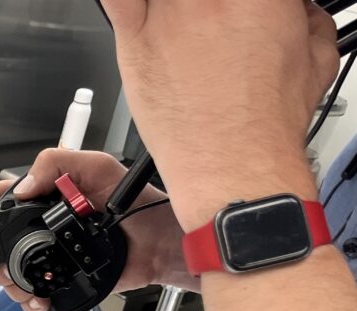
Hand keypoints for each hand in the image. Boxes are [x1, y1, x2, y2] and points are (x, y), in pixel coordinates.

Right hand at [0, 148, 187, 310]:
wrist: (161, 243)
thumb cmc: (138, 203)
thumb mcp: (98, 168)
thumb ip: (58, 164)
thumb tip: (23, 188)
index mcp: (44, 195)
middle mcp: (41, 225)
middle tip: (3, 266)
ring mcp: (50, 252)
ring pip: (11, 269)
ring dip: (10, 282)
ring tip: (25, 288)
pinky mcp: (61, 276)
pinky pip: (34, 289)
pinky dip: (29, 298)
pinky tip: (37, 299)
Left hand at [100, 0, 336, 229]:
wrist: (235, 166)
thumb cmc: (268, 123)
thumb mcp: (318, 57)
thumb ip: (307, 18)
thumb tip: (299, 10)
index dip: (244, 7)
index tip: (240, 16)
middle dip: (211, 11)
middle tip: (213, 26)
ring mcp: (171, 15)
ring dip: (174, 13)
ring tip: (183, 30)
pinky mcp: (135, 40)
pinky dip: (119, 2)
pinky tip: (137, 12)